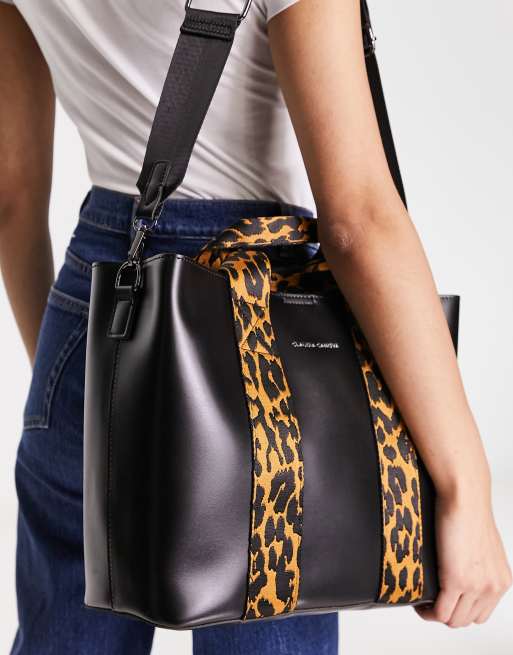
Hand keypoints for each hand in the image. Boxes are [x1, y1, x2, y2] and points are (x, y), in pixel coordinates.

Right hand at [415, 488, 511, 627]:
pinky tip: (420, 602)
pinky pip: (441, 611)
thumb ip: (478, 565)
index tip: (444, 600)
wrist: (464, 497)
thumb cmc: (468, 511)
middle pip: (467, 619)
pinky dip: (428, 611)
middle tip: (430, 600)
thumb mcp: (482, 546)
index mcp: (501, 580)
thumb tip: (460, 570)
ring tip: (423, 602)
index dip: (460, 609)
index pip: (481, 613)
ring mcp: (476, 586)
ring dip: (436, 614)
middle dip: (448, 613)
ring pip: (454, 620)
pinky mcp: (456, 581)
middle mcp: (493, 587)